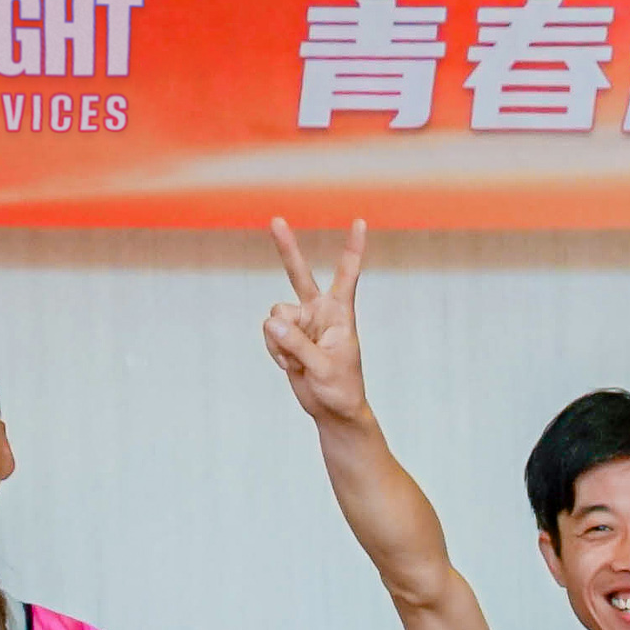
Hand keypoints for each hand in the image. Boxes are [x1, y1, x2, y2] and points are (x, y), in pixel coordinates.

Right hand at [261, 216, 375, 425]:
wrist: (331, 410)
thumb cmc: (340, 388)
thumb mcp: (323, 368)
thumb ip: (297, 345)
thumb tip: (270, 321)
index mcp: (340, 313)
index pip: (347, 275)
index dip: (352, 248)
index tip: (360, 221)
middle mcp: (319, 311)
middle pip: (299, 274)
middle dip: (286, 248)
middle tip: (276, 220)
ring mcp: (301, 323)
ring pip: (275, 315)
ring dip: (281, 341)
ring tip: (299, 361)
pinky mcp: (287, 336)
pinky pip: (269, 334)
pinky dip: (275, 351)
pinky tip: (291, 365)